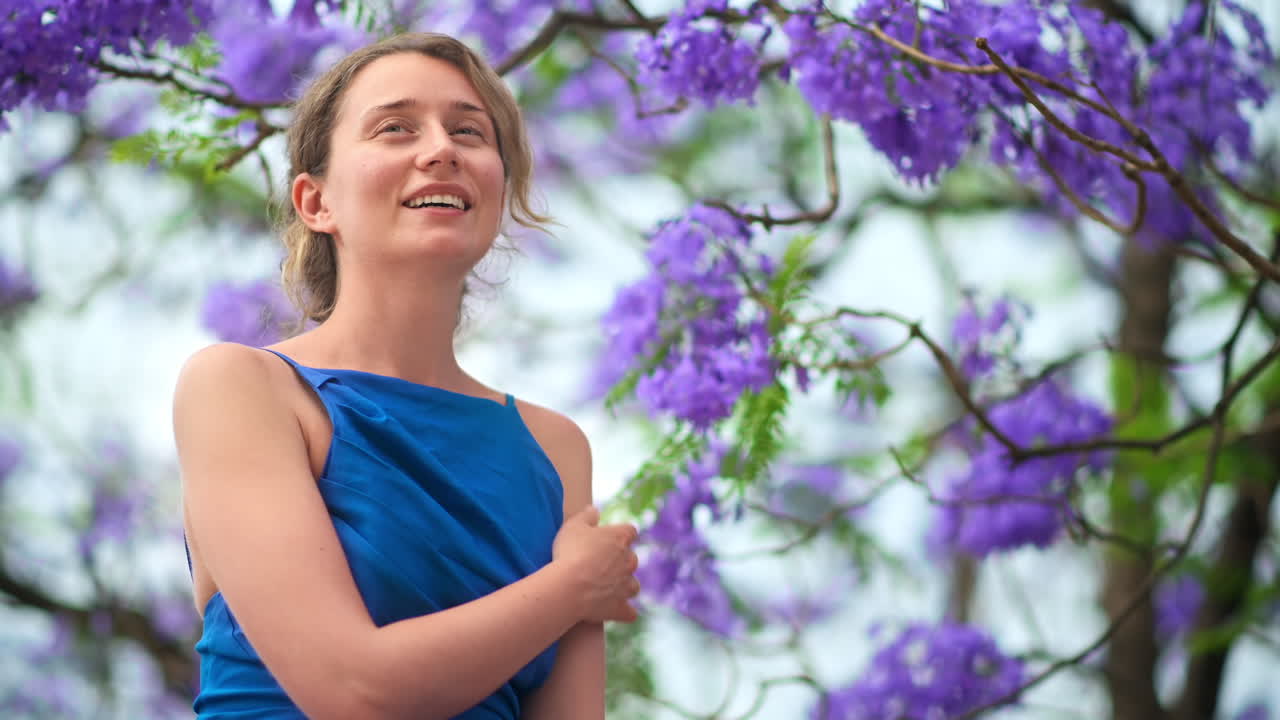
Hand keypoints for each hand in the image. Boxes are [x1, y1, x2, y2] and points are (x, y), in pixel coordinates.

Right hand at [551, 506, 639, 622]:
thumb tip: (594, 509)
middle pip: (631, 559)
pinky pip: (629, 612)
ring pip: (633, 585)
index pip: (629, 531)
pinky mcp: (620, 608)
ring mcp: (626, 586)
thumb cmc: (570, 552)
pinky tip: (615, 610)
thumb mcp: (573, 526)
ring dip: (624, 585)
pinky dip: (624, 611)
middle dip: (619, 562)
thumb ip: (586, 516)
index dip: (619, 534)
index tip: (608, 538)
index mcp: (620, 538)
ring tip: (606, 588)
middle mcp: (629, 561)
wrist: (569, 587)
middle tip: (598, 565)